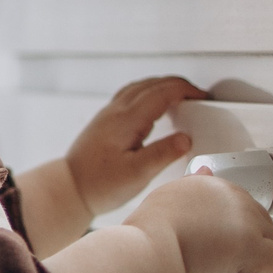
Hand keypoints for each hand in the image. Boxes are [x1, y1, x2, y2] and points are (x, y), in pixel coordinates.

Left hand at [64, 76, 206, 217]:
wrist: (69, 188)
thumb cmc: (98, 184)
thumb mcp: (137, 173)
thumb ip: (163, 154)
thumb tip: (185, 138)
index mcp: (126, 120)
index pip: (162, 92)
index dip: (186, 90)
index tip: (203, 97)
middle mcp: (115, 111)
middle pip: (152, 84)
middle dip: (178, 85)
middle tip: (197, 95)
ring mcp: (108, 114)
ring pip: (140, 87)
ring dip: (162, 86)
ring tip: (181, 96)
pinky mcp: (104, 122)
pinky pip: (130, 95)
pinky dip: (148, 93)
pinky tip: (152, 105)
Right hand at [124, 173, 272, 272]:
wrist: (143, 261)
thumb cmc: (145, 243)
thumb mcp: (165, 202)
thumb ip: (189, 191)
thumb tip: (205, 171)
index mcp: (207, 184)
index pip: (237, 208)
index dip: (230, 236)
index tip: (215, 253)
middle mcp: (229, 195)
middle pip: (259, 226)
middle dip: (246, 253)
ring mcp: (244, 219)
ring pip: (272, 245)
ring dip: (256, 268)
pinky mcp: (253, 245)